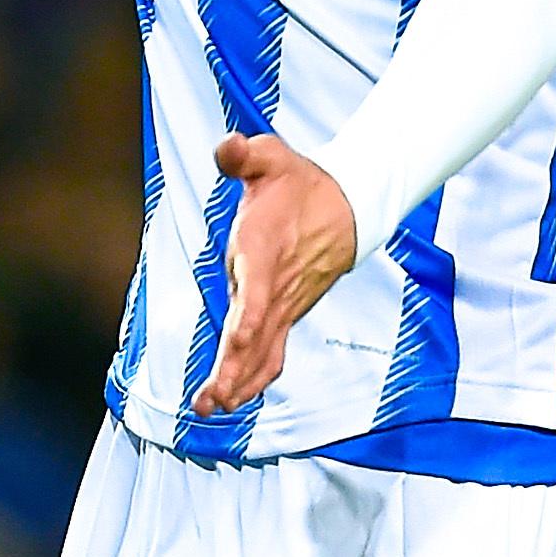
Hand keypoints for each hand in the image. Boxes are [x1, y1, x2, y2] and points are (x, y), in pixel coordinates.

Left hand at [189, 132, 358, 416]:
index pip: (259, 290)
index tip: (234, 340)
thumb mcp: (272, 156)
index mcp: (265, 249)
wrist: (347, 207)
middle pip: (256, 335)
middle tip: (209, 400)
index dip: (248, 317)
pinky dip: (254, 378)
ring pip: (263, 352)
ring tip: (210, 408)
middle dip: (233, 369)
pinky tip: (233, 399)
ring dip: (239, 382)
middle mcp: (276, 285)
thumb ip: (244, 154)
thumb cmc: (298, 183)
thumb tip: (228, 147)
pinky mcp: (286, 314)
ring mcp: (284, 305)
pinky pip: (272, 353)